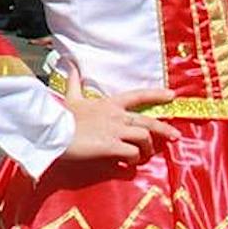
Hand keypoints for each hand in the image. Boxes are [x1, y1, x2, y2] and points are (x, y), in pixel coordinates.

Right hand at [57, 65, 177, 163]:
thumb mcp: (71, 98)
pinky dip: (133, 161)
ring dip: (147, 149)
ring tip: (143, 157)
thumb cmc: (63, 116)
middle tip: (175, 136)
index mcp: (109, 104)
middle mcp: (116, 116)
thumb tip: (70, 64)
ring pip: (144, 138)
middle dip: (164, 129)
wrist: (52, 131)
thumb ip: (74, 83)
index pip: (137, 96)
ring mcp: (115, 131)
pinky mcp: (111, 146)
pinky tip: (128, 165)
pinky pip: (132, 154)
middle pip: (148, 122)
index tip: (172, 95)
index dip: (156, 94)